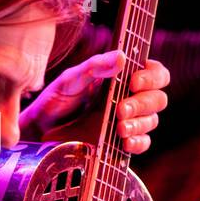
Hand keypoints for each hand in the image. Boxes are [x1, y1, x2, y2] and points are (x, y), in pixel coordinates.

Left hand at [19, 50, 170, 153]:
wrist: (41, 131)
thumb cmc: (57, 100)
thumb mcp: (71, 79)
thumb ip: (96, 66)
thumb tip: (122, 57)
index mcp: (123, 77)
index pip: (155, 73)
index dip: (152, 76)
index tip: (134, 82)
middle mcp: (130, 98)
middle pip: (158, 98)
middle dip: (143, 104)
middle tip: (120, 110)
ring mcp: (129, 121)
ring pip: (152, 121)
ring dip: (139, 124)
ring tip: (118, 128)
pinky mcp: (123, 143)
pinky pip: (143, 143)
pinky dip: (138, 143)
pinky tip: (124, 142)